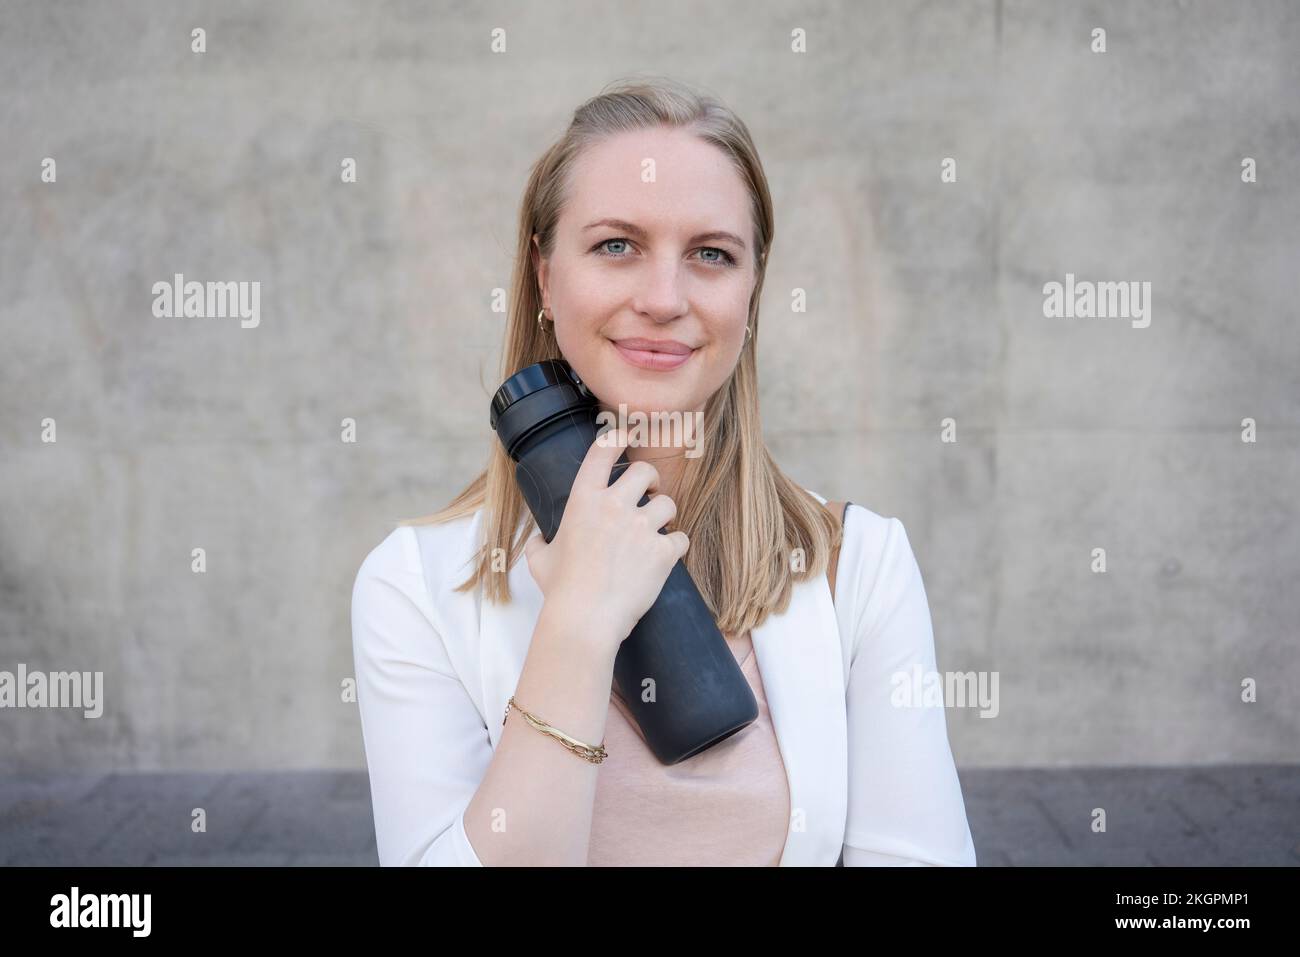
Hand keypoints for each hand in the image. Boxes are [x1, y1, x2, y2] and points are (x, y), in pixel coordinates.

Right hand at [523, 428, 688, 652]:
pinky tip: (665, 558)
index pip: (602, 452)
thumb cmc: (561, 591)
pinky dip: (675, 547)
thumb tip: (539, 543)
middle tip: (649, 494)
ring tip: (655, 532)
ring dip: (664, 515)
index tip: (629, 432)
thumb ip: (542, 544)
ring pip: (667, 503)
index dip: (619, 436)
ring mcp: (641, 527)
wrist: (585, 619)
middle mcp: (614, 506)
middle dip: (650, 481)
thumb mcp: (540, 560)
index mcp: (583, 501)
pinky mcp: (662, 552)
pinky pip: (680, 538)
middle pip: (645, 472)